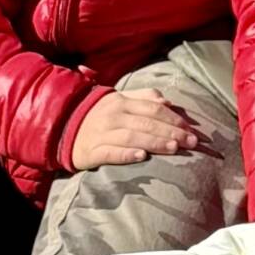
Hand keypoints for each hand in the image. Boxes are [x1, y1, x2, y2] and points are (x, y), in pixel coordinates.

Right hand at [70, 89, 211, 168]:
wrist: (62, 127)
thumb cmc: (99, 114)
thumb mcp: (120, 100)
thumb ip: (144, 97)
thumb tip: (168, 101)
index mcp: (122, 102)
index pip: (153, 108)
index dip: (174, 118)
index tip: (192, 129)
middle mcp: (113, 116)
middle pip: (147, 123)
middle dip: (172, 132)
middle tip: (192, 142)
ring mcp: (102, 133)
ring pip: (132, 137)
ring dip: (155, 142)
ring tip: (174, 148)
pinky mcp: (91, 151)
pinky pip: (110, 153)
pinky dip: (126, 155)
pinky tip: (141, 157)